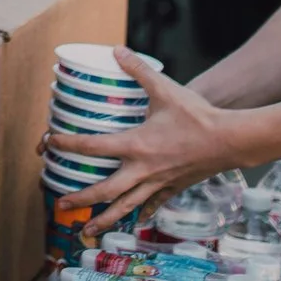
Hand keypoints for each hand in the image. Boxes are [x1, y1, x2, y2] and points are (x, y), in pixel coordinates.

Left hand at [42, 49, 234, 237]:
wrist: (230, 140)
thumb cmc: (197, 115)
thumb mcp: (165, 89)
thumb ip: (138, 70)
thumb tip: (117, 50)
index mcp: (136, 144)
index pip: (92, 146)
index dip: (67, 144)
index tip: (49, 144)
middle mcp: (143, 169)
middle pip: (105, 190)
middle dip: (81, 199)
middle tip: (61, 204)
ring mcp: (158, 183)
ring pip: (126, 206)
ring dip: (105, 219)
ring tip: (88, 230)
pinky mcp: (173, 188)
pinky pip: (153, 204)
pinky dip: (141, 212)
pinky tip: (135, 219)